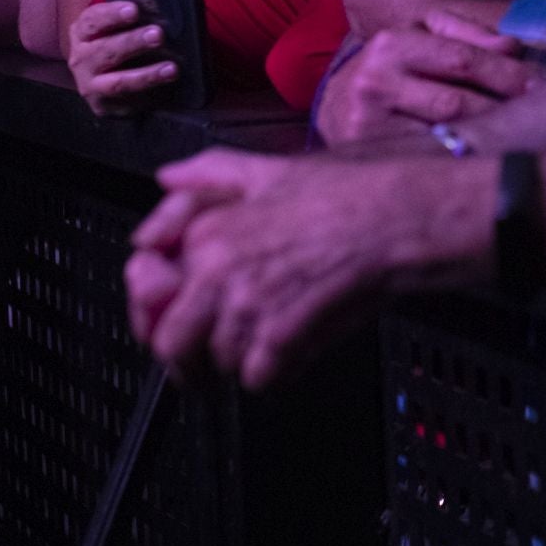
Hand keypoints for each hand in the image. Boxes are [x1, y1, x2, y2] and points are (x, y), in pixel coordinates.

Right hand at [67, 0, 176, 114]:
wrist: (99, 82)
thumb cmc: (113, 44)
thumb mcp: (114, 28)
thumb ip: (131, 19)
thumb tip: (160, 8)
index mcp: (82, 32)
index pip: (93, 20)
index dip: (112, 14)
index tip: (134, 10)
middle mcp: (81, 58)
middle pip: (106, 49)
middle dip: (133, 42)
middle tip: (158, 35)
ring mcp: (90, 84)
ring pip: (117, 81)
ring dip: (146, 74)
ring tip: (171, 68)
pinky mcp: (102, 105)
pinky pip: (126, 101)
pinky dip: (148, 95)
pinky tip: (165, 87)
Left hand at [127, 153, 481, 388]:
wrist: (400, 217)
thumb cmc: (350, 193)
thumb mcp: (271, 168)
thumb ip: (209, 173)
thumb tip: (167, 177)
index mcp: (209, 229)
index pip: (146, 285)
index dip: (153, 311)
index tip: (168, 319)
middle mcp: (218, 268)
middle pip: (169, 341)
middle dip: (185, 361)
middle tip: (202, 368)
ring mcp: (248, 304)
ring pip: (216, 362)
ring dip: (240, 363)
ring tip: (268, 347)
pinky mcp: (281, 335)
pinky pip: (258, 377)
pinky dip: (276, 373)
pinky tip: (295, 351)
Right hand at [317, 13, 535, 144]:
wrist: (337, 105)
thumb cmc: (393, 68)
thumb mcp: (421, 36)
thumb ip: (467, 35)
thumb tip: (512, 47)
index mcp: (393, 43)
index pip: (462, 59)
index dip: (505, 74)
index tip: (539, 87)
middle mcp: (377, 79)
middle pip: (457, 101)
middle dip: (501, 110)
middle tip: (536, 116)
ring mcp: (368, 121)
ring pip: (443, 133)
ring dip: (484, 136)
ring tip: (515, 136)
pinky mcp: (367, 153)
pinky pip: (425, 156)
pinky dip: (457, 157)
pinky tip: (480, 156)